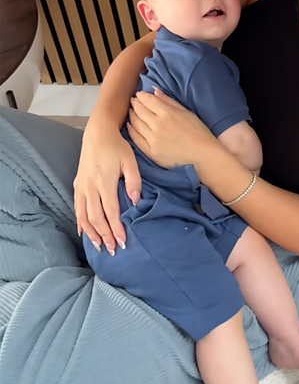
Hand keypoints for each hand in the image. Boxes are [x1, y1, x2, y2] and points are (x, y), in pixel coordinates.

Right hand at [74, 125, 141, 250]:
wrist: (97, 133)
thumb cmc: (117, 147)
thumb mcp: (130, 161)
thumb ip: (134, 181)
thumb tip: (136, 202)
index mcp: (105, 181)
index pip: (110, 211)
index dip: (116, 228)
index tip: (123, 241)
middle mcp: (90, 186)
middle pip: (95, 217)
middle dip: (104, 235)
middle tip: (113, 250)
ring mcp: (82, 186)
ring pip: (83, 215)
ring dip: (91, 233)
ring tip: (99, 246)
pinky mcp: (78, 184)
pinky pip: (77, 207)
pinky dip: (80, 222)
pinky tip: (83, 233)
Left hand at [127, 89, 214, 167]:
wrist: (203, 158)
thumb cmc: (200, 134)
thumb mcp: (188, 113)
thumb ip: (170, 101)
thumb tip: (155, 91)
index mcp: (168, 113)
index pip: (149, 101)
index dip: (142, 96)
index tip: (139, 94)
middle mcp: (157, 125)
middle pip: (140, 111)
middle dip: (136, 104)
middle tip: (133, 101)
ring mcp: (153, 140)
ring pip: (136, 123)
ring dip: (132, 115)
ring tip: (132, 111)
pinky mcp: (151, 152)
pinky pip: (136, 139)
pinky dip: (131, 130)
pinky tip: (130, 125)